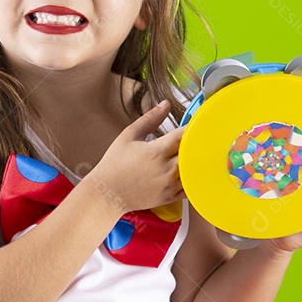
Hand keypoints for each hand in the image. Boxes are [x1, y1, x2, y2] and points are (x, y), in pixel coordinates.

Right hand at [86, 100, 186, 214]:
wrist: (107, 192)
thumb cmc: (115, 163)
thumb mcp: (129, 135)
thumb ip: (150, 119)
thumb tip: (165, 104)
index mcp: (157, 151)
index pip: (185, 134)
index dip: (192, 128)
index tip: (194, 125)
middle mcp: (166, 168)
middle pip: (193, 152)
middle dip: (194, 144)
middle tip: (193, 139)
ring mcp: (168, 185)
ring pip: (193, 170)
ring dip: (193, 161)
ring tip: (190, 155)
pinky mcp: (169, 197)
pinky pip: (190, 188)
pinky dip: (191, 179)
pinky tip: (186, 172)